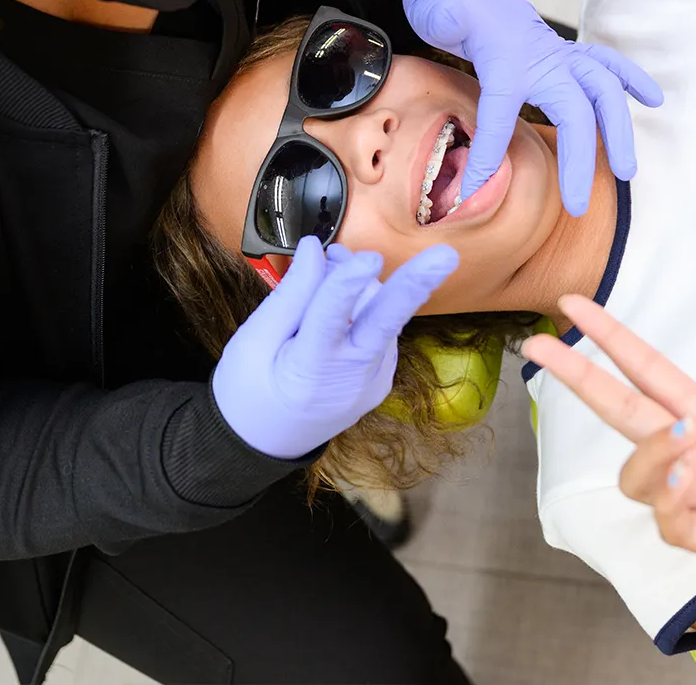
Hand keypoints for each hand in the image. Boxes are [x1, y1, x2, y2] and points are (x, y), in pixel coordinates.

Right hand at [212, 239, 458, 458]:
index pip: (329, 320)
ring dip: (367, 282)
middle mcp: (352, 378)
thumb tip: (315, 249)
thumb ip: (289, 295)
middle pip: (386, 322)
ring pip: (381, 314)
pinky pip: (379, 329)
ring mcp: (374, 380)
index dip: (346, 286)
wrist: (265, 446)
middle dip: (416, 286)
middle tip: (447, 256)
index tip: (367, 258)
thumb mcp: (253, 342)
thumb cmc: (249, 390)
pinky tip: (339, 296)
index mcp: (309, 371)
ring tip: (332, 261)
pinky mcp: (383, 377)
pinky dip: (365, 305)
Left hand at [403, 0, 662, 215]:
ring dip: (618, 131)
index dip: (490, 152)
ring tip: (626, 171)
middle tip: (578, 205)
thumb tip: (450, 24)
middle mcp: (543, 57)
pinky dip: (631, 80)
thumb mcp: (435, 7)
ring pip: (603, 91)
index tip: (476, 189)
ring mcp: (559, 55)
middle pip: (576, 110)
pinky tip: (654, 100)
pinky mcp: (565, 56)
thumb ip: (442, 18)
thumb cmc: (448, 1)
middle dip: (581, 159)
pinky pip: (606, 67)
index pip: (501, 111)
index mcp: (506, 56)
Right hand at [523, 295, 695, 585]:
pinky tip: (688, 481)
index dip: (609, 336)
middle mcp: (689, 445)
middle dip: (577, 375)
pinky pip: (667, 522)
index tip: (572, 305)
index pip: (644, 368)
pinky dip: (668, 499)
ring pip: (635, 471)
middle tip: (541, 345)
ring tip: (685, 436)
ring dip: (649, 449)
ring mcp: (695, 489)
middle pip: (617, 408)